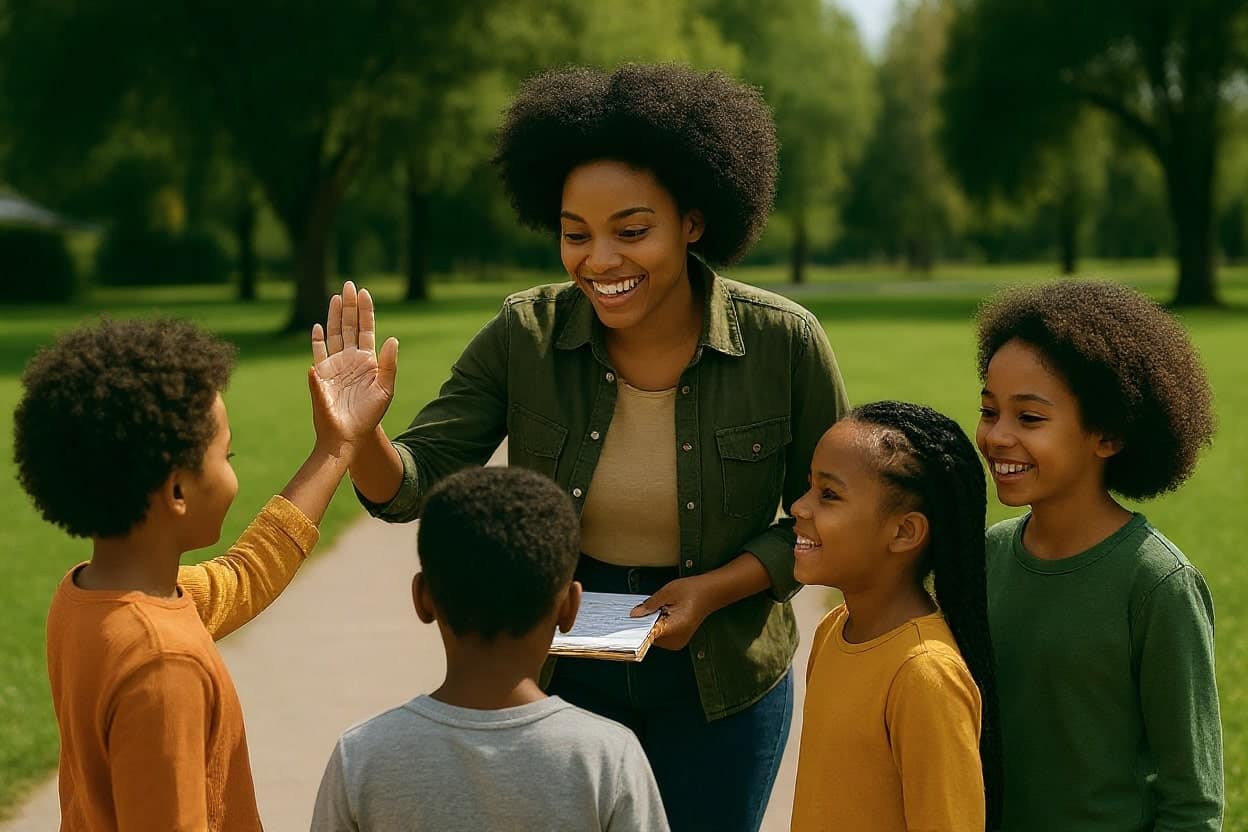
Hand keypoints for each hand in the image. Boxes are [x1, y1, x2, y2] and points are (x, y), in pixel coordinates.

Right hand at [310, 281, 398, 453]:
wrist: (349, 434)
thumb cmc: (369, 415)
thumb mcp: (385, 389)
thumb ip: (389, 364)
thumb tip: (393, 339)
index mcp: (368, 361)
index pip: (366, 329)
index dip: (365, 311)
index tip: (365, 292)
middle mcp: (351, 359)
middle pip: (349, 326)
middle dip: (350, 306)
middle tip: (350, 285)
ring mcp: (335, 365)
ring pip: (334, 334)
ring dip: (334, 316)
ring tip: (337, 297)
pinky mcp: (320, 375)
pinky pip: (318, 353)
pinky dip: (317, 340)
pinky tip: (319, 326)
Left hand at [630, 576, 713, 650]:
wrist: (709, 592)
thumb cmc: (693, 590)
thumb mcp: (667, 592)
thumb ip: (649, 605)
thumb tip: (635, 614)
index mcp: (675, 628)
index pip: (649, 635)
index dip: (637, 628)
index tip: (628, 622)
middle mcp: (677, 639)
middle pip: (650, 637)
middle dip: (645, 623)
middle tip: (648, 608)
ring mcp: (678, 641)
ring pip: (654, 636)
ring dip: (652, 624)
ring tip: (661, 609)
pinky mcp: (678, 639)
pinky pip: (661, 634)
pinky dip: (658, 625)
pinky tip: (663, 613)